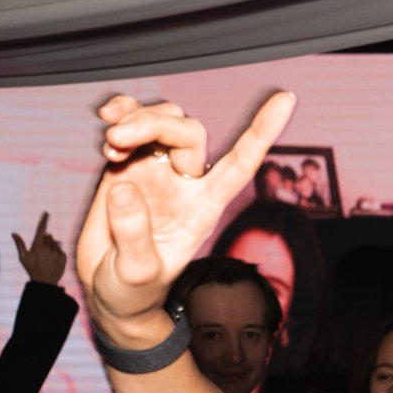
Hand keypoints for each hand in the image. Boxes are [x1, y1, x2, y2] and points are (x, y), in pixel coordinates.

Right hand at [12, 211, 66, 284]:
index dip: (44, 220)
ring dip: (51, 248)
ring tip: (47, 259)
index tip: (46, 213)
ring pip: (55, 244)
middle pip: (49, 237)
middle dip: (46, 240)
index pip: (41, 229)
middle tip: (42, 253)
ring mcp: (56, 252)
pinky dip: (57, 253)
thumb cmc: (32, 269)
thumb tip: (13, 233)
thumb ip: (19, 244)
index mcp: (37, 246)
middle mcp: (48, 248)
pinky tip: (52, 261)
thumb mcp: (23, 257)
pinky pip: (60, 251)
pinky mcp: (63, 257)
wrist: (44, 282)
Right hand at [76, 92, 294, 337]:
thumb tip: (124, 187)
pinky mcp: (129, 166)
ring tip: (111, 140)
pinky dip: (120, 115)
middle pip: (188, 132)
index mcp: (203, 208)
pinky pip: (132, 125)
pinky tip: (106, 125)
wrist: (111, 293)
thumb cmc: (134, 290)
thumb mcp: (136, 273)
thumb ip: (133, 233)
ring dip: (136, 117)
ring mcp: (158, 172)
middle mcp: (186, 184)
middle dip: (155, 123)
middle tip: (118, 138)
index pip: (241, 164)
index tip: (286, 99)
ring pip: (163, 120)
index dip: (263, 131)